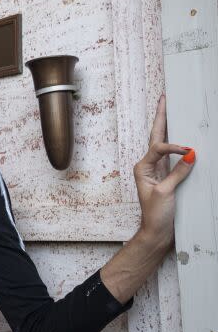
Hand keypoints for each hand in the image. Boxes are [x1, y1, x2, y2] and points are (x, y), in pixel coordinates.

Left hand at [133, 95, 195, 245]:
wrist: (157, 232)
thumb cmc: (156, 215)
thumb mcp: (166, 192)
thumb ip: (177, 173)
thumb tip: (190, 154)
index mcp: (142, 167)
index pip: (158, 148)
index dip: (173, 147)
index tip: (189, 151)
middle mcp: (147, 165)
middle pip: (156, 136)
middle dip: (161, 117)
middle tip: (164, 99)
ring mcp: (157, 170)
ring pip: (163, 143)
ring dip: (167, 126)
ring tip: (168, 109)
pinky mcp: (167, 176)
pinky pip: (172, 156)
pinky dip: (177, 144)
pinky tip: (180, 135)